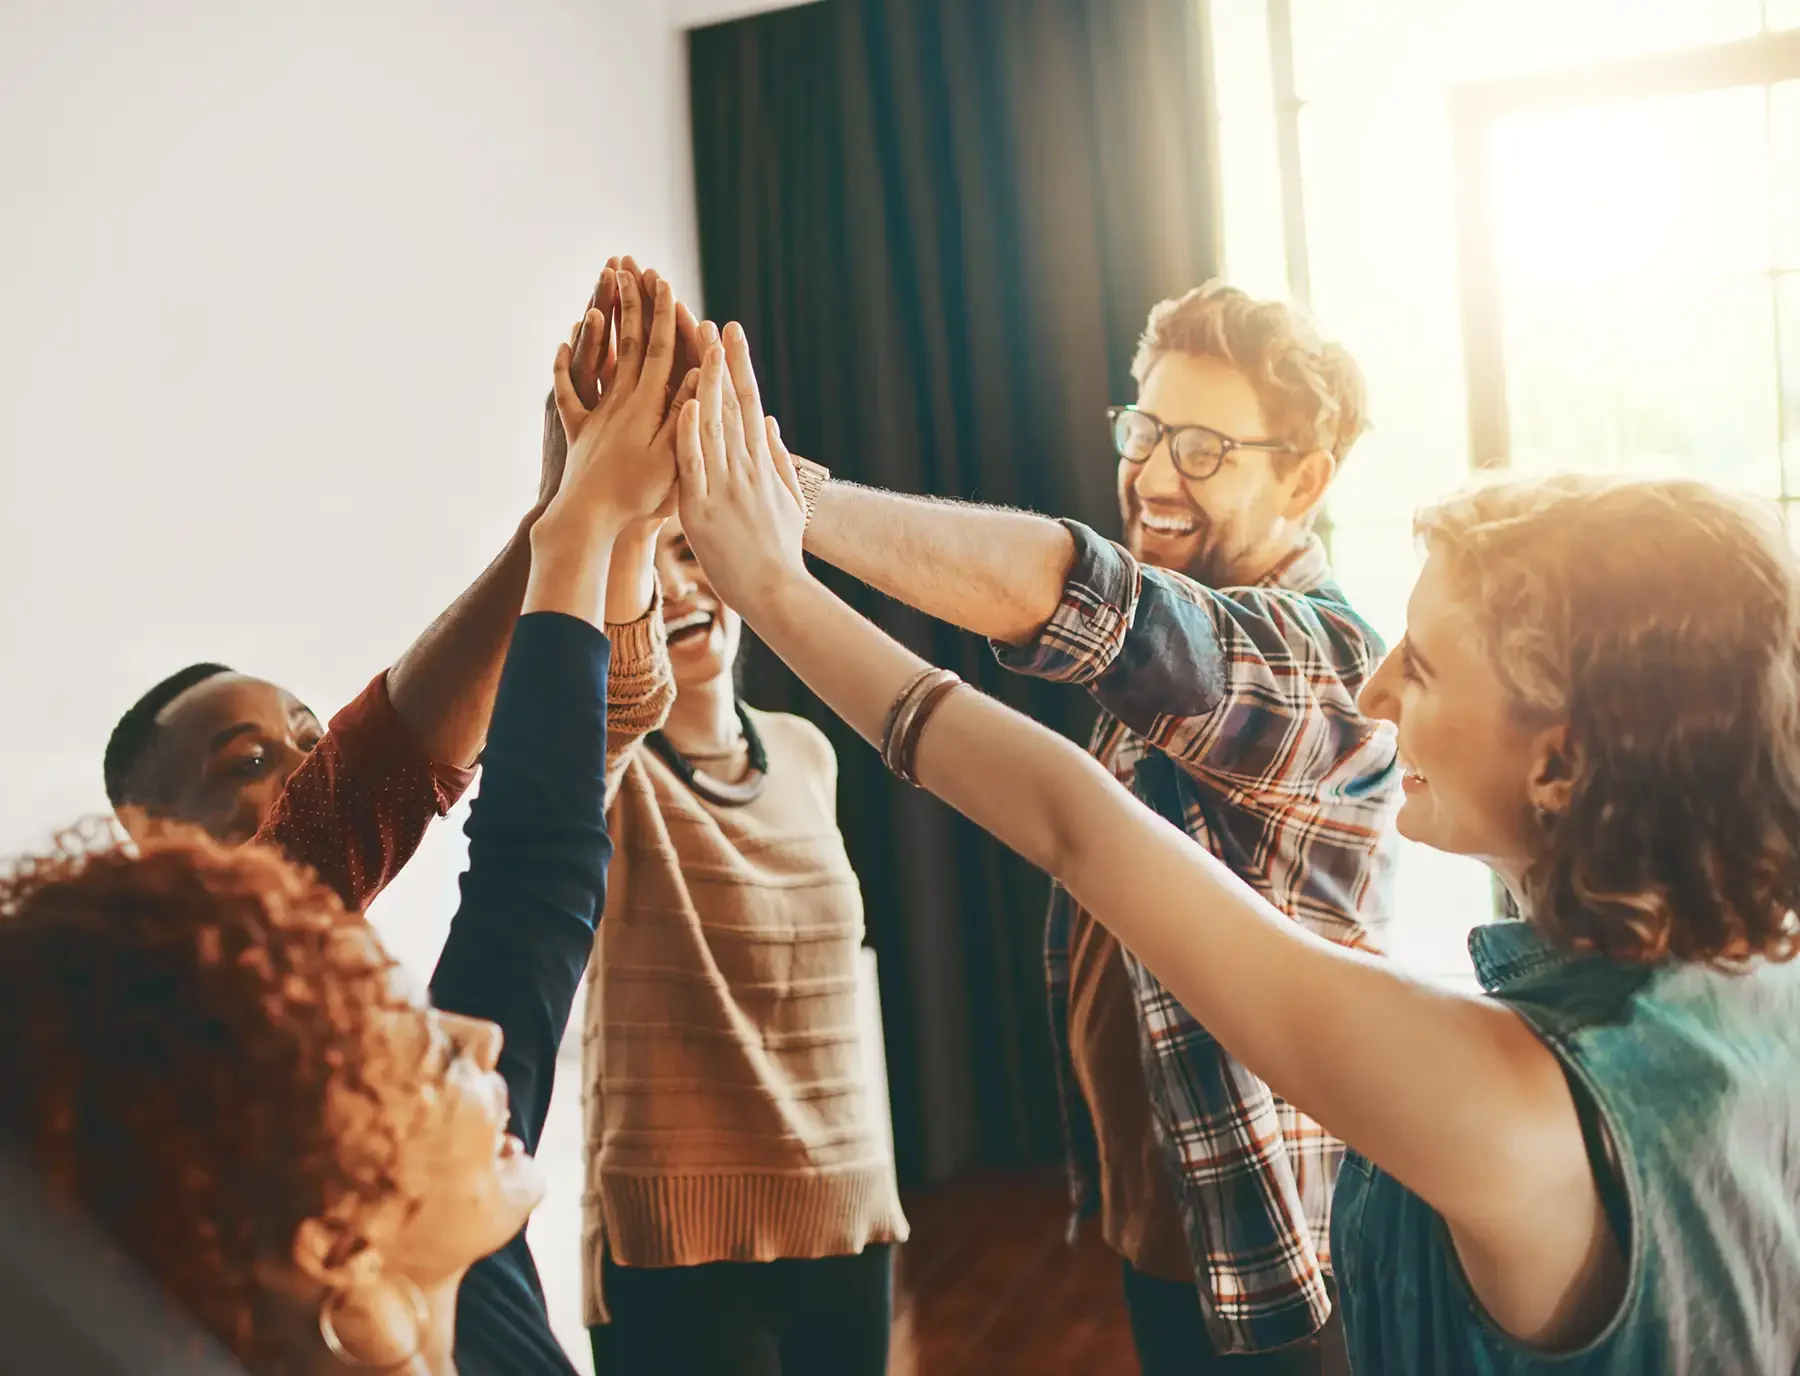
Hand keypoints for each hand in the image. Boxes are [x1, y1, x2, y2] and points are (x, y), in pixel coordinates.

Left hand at [540, 267, 688, 540]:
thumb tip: (702, 374)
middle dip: (632, 302)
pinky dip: (566, 365)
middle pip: (628, 342)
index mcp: (647, 405)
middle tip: (630, 266)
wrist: (587, 520)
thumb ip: (686, 413)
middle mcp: (619, 401)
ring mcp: (596, 413)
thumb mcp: (673, 456)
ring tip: (602, 287)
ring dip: (603, 319)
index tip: (664, 280)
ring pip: (600, 356)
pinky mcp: (577, 431)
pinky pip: (569, 391)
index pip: (660, 349)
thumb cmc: (636, 495)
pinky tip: (564, 343)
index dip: (663, 313)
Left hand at [674, 321, 808, 610]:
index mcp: (759, 463)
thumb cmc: (780, 551)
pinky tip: (686, 401)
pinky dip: (690, 433)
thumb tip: (770, 421)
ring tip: (697, 342)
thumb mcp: (788, 501)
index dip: (740, 365)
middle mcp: (743, 467)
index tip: (732, 332)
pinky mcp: (702, 508)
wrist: (776, 591)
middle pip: (729, 403)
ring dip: (704, 380)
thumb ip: (778, 458)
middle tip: (709, 318)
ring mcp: (724, 485)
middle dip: (719, 359)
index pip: (749, 402)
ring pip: (712, 424)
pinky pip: (693, 465)